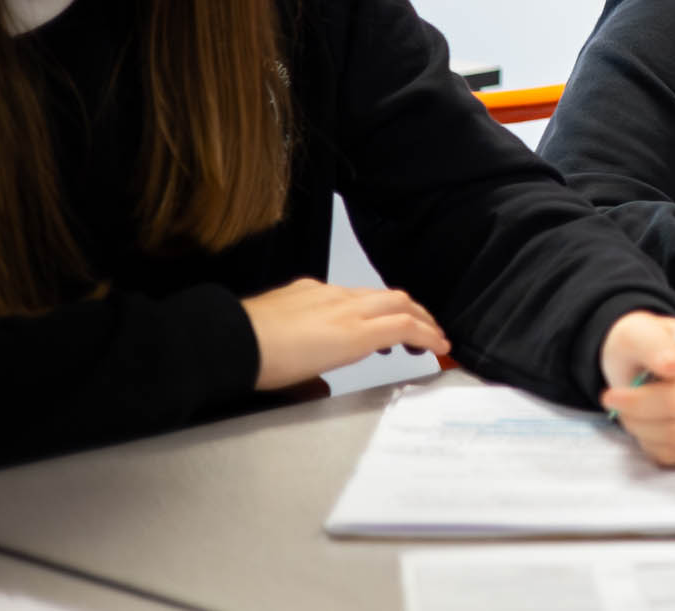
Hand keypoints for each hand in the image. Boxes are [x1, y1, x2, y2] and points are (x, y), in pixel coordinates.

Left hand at [240, 278, 450, 390]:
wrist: (232, 341)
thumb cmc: (267, 367)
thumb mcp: (304, 383)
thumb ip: (325, 380)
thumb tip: (325, 385)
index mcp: (353, 333)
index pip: (405, 326)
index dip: (430, 335)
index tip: (442, 344)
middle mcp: (347, 307)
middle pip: (399, 301)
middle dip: (422, 314)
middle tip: (431, 329)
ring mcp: (327, 293)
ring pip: (373, 292)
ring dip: (392, 306)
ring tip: (395, 321)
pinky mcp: (307, 287)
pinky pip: (343, 290)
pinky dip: (358, 301)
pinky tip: (347, 313)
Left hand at [600, 312, 674, 467]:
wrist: (651, 363)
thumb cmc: (644, 347)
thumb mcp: (636, 334)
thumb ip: (653, 344)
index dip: (638, 403)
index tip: (611, 396)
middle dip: (640, 421)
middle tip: (622, 406)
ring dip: (647, 435)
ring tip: (639, 414)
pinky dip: (660, 448)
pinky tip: (656, 426)